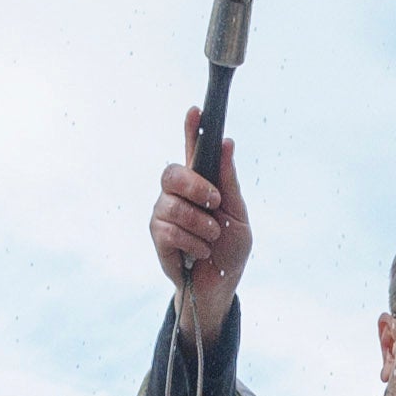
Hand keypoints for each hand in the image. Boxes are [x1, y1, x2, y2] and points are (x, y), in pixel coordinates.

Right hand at [151, 116, 252, 342]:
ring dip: (201, 225)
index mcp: (201, 184)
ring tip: (211, 238)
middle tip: (215, 202)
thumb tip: (226, 143)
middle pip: (172, 172)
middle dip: (196, 186)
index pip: (193, 150)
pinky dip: (193, 243)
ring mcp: (164, 214)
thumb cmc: (230, 249)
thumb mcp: (238, 214)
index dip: (191, 129)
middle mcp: (178, 194)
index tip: (195, 109)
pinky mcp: (157, 237)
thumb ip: (229, 182)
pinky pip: (170, 230)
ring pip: (173, 205)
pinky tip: (199, 252)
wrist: (220, 285)